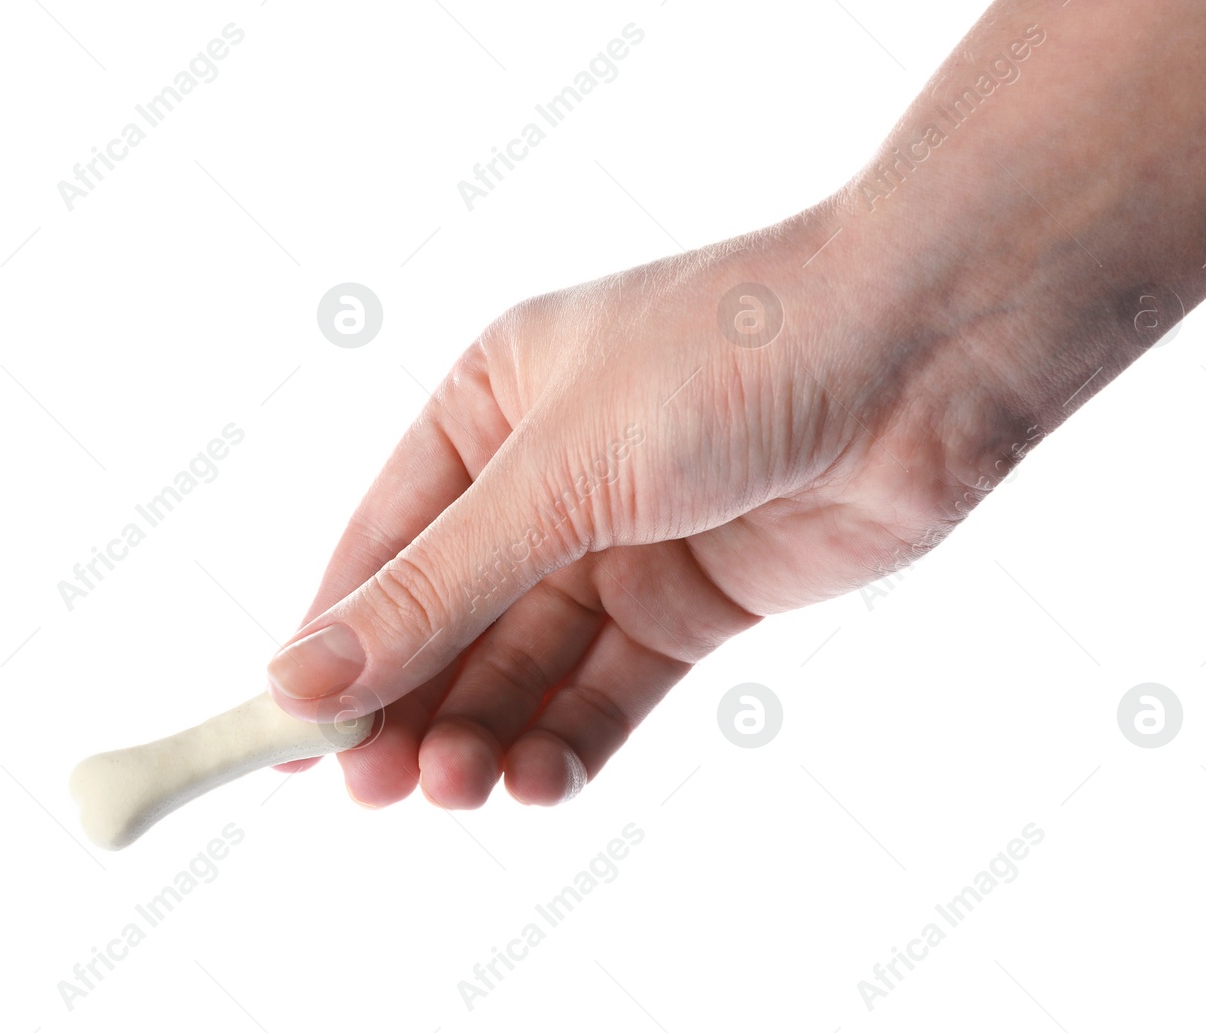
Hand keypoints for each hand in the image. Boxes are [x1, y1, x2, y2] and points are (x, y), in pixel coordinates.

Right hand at [266, 203, 1033, 807]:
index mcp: (488, 402)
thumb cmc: (730, 356)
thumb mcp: (557, 473)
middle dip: (411, 702)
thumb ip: (435, 587)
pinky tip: (537, 781)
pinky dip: (571, 736)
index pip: (382, 543)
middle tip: (373, 790)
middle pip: (452, 616)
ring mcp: (626, 539)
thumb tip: (306, 673)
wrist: (923, 352)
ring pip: (529, 662)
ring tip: (455, 789)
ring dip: (485, 729)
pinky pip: (612, 684)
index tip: (282, 736)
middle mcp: (549, 473)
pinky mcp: (698, 597)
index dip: (332, 643)